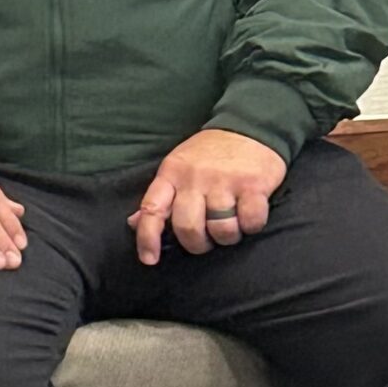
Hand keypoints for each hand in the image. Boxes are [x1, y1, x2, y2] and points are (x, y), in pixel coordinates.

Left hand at [129, 129, 285, 262]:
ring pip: (221, 230)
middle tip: (206, 238)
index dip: (148, 237)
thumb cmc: (209, 154)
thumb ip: (160, 197)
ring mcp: (224, 181)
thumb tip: (134, 223)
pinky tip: (249, 214)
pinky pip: (251, 222)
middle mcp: (195, 178)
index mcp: (171, 173)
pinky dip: (252, 226)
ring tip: (230, 223)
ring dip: (227, 236)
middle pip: (188, 227)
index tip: (148, 259)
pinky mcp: (253, 185)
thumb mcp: (178, 168)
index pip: (152, 209)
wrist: (248, 127)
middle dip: (197, 243)